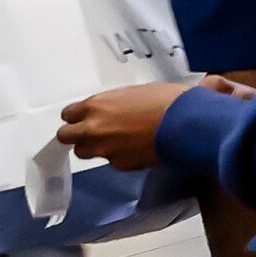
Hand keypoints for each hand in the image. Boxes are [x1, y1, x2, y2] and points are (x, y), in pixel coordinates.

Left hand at [54, 81, 201, 170]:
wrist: (189, 125)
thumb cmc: (171, 103)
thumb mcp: (142, 91)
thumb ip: (121, 101)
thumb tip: (124, 104)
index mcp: (97, 105)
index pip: (68, 114)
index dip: (78, 117)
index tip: (84, 118)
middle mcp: (95, 128)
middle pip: (66, 136)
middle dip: (77, 135)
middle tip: (92, 133)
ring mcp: (105, 149)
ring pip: (85, 152)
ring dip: (95, 148)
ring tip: (115, 143)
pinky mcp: (120, 165)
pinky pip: (111, 162)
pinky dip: (120, 157)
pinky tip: (136, 149)